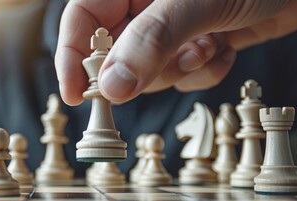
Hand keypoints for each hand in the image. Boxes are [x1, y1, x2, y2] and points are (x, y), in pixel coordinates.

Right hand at [56, 0, 296, 104]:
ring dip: (180, 70)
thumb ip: (151, 42)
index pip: (81, 21)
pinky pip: (183, 75)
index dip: (72, 59)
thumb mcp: (195, 3)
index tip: (76, 96)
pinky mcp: (195, 44)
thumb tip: (112, 88)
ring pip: (150, 72)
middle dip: (143, 70)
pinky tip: (224, 48)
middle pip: (116, 55)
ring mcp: (170, 28)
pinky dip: (204, 71)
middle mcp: (145, 6)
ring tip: (207, 45)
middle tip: (166, 66)